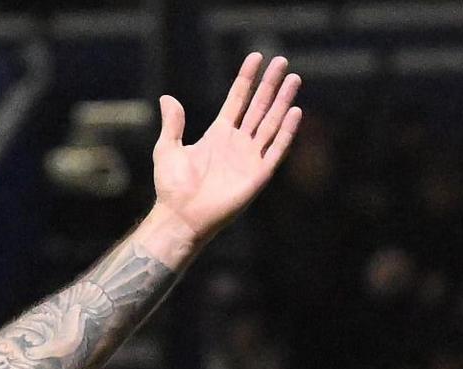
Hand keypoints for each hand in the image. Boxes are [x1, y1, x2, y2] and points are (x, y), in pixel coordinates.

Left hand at [148, 55, 303, 255]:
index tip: (256, 57)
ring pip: (271, 123)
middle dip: (270, 84)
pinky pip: (276, 149)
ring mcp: (249, 157)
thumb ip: (173, 124)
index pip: (237, 99)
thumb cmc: (172, 188)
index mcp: (219, 134)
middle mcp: (237, 142)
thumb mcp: (168, 149)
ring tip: (293, 79)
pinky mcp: (258, 175)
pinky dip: (286, 132)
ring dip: (282, 102)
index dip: (247, 79)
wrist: (181, 217)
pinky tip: (294, 112)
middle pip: (258, 106)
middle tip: (282, 61)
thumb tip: (167, 98)